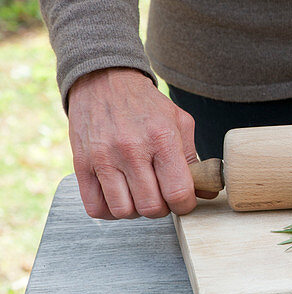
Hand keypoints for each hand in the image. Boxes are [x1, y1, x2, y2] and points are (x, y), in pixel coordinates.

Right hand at [67, 67, 213, 218]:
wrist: (104, 81)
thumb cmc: (147, 105)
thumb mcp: (180, 123)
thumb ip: (194, 159)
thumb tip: (208, 191)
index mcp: (162, 139)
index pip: (178, 192)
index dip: (185, 205)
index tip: (184, 201)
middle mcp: (131, 150)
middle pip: (151, 207)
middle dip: (162, 209)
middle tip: (162, 196)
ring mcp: (103, 159)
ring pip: (123, 211)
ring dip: (136, 211)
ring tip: (140, 196)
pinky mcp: (81, 165)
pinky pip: (95, 207)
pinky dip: (110, 211)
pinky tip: (120, 197)